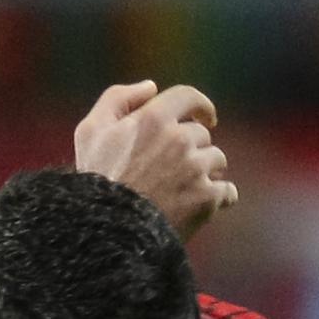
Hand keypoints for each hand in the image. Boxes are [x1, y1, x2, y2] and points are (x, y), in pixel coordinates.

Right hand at [70, 81, 237, 236]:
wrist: (108, 232)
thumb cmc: (97, 180)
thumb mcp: (90, 131)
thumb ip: (117, 99)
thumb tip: (151, 87)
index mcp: (153, 119)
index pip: (189, 97)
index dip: (200, 106)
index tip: (204, 117)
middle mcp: (179, 139)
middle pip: (202, 135)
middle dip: (193, 148)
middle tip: (173, 168)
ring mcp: (196, 169)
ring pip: (217, 161)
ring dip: (206, 171)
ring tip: (184, 189)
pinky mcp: (207, 198)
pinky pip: (228, 192)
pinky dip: (219, 198)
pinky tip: (203, 206)